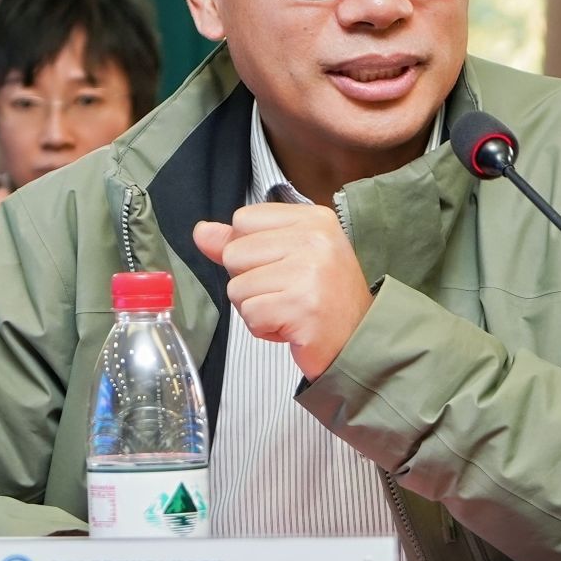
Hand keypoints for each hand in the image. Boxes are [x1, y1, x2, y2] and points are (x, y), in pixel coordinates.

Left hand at [193, 202, 371, 379]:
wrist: (359, 341)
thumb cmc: (322, 298)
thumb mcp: (286, 257)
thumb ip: (241, 242)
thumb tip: (201, 232)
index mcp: (313, 219)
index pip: (243, 219)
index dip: (250, 251)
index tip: (282, 267)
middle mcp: (314, 240)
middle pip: (234, 254)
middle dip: (250, 283)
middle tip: (286, 294)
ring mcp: (309, 273)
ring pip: (237, 287)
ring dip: (256, 308)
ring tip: (289, 310)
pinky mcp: (301, 307)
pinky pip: (250, 314)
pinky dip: (263, 328)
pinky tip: (290, 327)